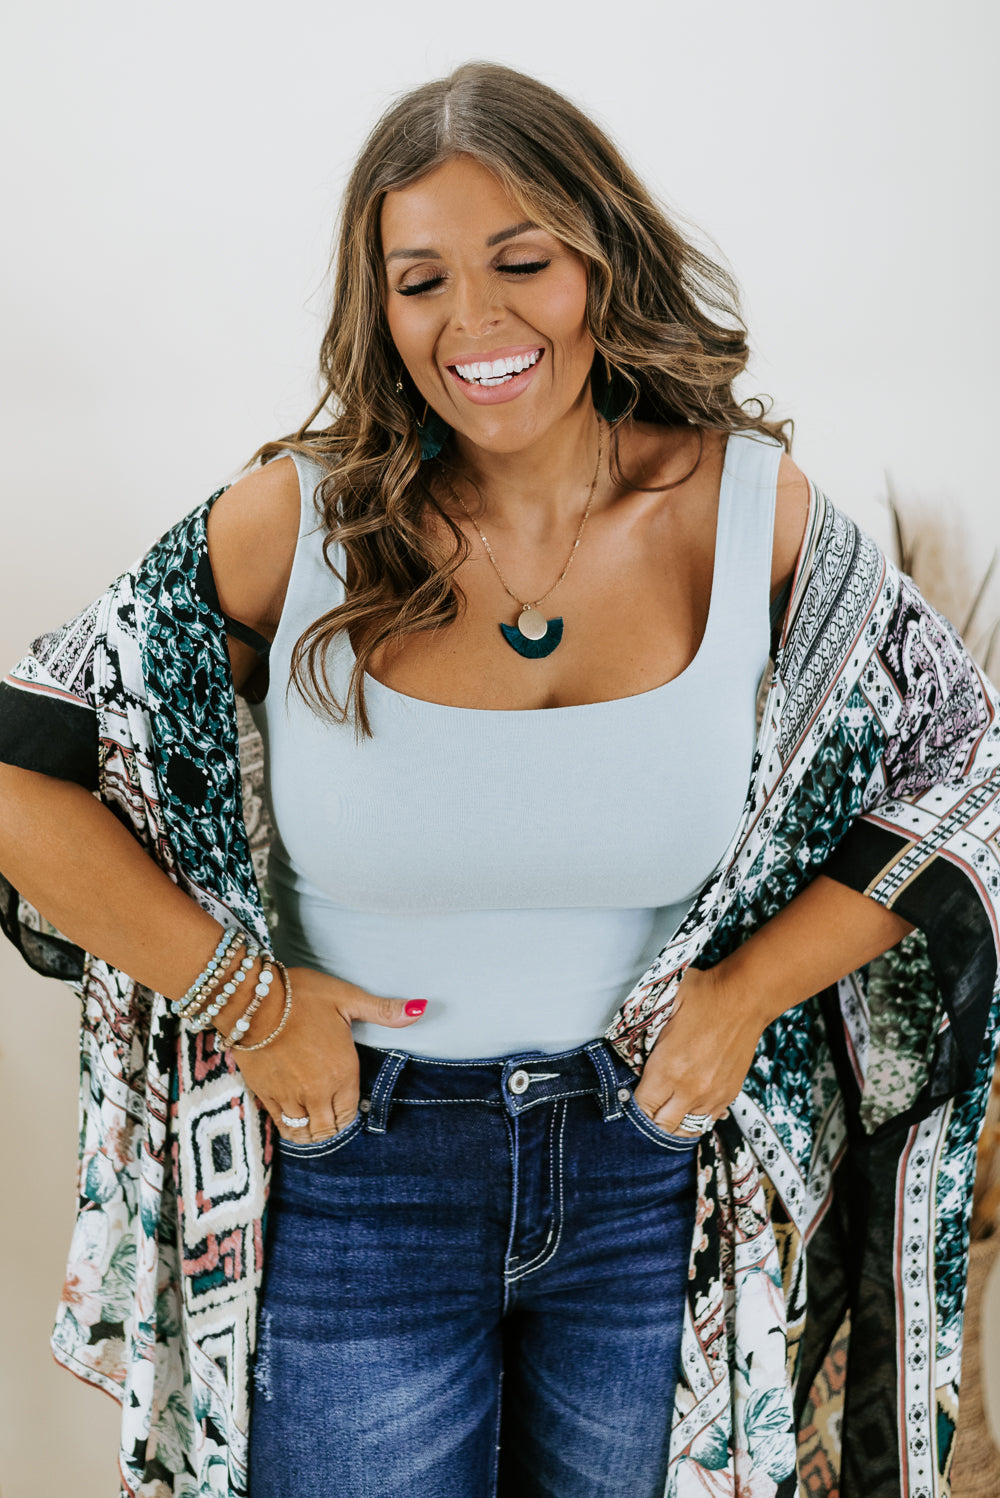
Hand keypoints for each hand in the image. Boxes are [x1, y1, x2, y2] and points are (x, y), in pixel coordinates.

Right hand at [227, 967, 425, 1142]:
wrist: (251, 999)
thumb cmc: (301, 995)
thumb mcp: (347, 997)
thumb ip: (384, 1010)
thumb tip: (421, 1009)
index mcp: (342, 1071)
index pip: (350, 1113)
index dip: (350, 1115)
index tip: (348, 1108)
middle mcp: (318, 1091)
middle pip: (329, 1129)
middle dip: (333, 1127)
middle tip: (332, 1119)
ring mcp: (290, 1096)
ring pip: (306, 1132)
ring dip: (313, 1132)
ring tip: (314, 1123)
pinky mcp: (265, 1094)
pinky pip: (282, 1125)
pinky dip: (291, 1128)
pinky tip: (293, 1120)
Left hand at [631, 965, 763, 1135]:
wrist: (745, 997)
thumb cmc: (704, 996)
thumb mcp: (662, 1008)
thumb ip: (645, 1033)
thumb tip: (630, 1049)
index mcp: (669, 1069)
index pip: (642, 1108)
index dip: (633, 1106)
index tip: (630, 1098)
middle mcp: (691, 1089)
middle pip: (663, 1126)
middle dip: (650, 1119)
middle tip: (646, 1106)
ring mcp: (713, 1095)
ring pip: (687, 1128)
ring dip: (673, 1122)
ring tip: (666, 1110)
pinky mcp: (730, 1093)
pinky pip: (708, 1120)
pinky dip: (696, 1117)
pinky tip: (688, 1105)